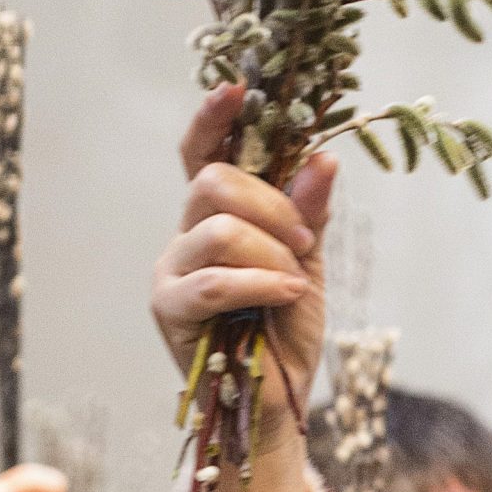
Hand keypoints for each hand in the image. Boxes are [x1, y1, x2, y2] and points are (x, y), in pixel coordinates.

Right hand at [154, 86, 331, 437]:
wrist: (278, 403)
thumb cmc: (286, 334)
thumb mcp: (306, 264)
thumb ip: (308, 213)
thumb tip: (323, 158)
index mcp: (217, 215)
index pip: (202, 152)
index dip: (215, 117)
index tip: (240, 88)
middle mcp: (186, 233)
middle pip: (213, 181)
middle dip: (271, 206)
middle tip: (303, 243)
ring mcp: (172, 269)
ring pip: (217, 229)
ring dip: (269, 253)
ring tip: (292, 284)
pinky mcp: (168, 308)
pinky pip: (211, 280)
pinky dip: (257, 284)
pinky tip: (285, 297)